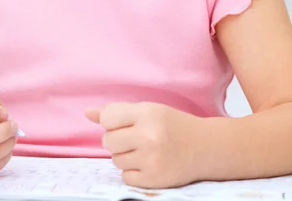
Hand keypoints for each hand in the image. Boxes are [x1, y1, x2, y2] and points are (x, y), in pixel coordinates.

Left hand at [85, 102, 203, 188]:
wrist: (204, 147)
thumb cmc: (172, 125)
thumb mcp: (148, 110)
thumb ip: (117, 111)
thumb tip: (87, 113)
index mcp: (147, 113)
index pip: (107, 118)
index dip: (111, 122)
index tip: (124, 123)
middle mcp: (149, 136)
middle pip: (108, 141)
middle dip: (116, 140)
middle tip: (133, 138)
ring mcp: (151, 159)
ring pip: (115, 160)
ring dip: (124, 156)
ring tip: (143, 150)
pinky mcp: (154, 179)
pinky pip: (125, 177)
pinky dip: (133, 171)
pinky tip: (147, 163)